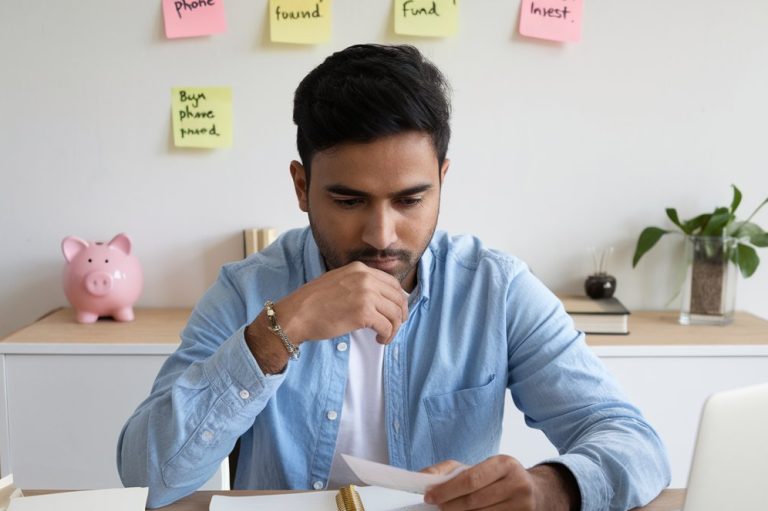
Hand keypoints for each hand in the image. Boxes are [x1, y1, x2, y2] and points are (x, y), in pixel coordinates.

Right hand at [277, 261, 408, 343]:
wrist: (296, 314)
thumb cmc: (313, 303)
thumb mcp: (337, 281)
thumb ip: (357, 284)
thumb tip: (377, 298)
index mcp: (359, 269)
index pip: (392, 283)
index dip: (398, 300)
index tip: (395, 312)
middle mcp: (365, 278)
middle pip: (398, 298)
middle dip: (400, 315)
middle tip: (394, 327)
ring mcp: (366, 294)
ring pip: (395, 313)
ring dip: (394, 328)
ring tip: (385, 337)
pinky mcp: (364, 313)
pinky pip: (387, 326)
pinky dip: (387, 336)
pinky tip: (378, 339)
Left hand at [422, 456, 578, 510]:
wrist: (533, 491)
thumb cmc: (497, 478)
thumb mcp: (477, 467)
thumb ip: (448, 470)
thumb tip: (422, 477)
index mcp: (504, 464)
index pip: (471, 479)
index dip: (448, 490)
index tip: (430, 496)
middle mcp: (517, 483)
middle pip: (475, 501)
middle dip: (451, 506)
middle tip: (437, 507)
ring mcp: (523, 505)